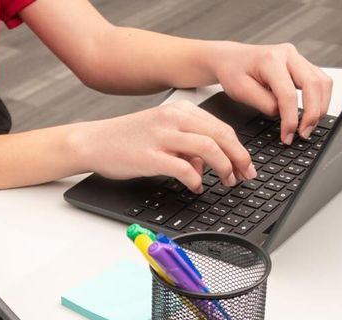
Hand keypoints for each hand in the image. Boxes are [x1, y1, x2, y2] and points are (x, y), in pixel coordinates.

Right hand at [75, 101, 256, 193]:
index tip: (246, 165)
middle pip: (220, 135)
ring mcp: (162, 136)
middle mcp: (173, 118)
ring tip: (226, 181)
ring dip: (223, 167)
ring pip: (208, 147)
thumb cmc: (127, 140)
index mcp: (179, 110)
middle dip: (239, 158)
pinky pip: (184, 168)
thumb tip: (206, 165)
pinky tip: (197, 187)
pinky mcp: (151, 156)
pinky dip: (196, 180)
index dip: (239, 148)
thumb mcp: (163, 134)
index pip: (221, 126)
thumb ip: (187, 146)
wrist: (94, 142)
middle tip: (244, 176)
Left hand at [210, 41, 332, 144]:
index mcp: (271, 60)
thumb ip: (264, 104)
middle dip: (312, 114)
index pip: (288, 94)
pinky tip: (311, 113)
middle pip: (313, 85)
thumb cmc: (233, 72)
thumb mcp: (241, 92)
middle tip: (304, 134)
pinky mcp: (302, 64)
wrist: (231, 58)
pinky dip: (320, 99)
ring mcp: (297, 57)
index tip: (287, 137)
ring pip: (322, 81)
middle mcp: (288, 54)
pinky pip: (320, 80)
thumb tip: (282, 115)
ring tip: (309, 126)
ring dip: (320, 106)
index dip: (290, 120)